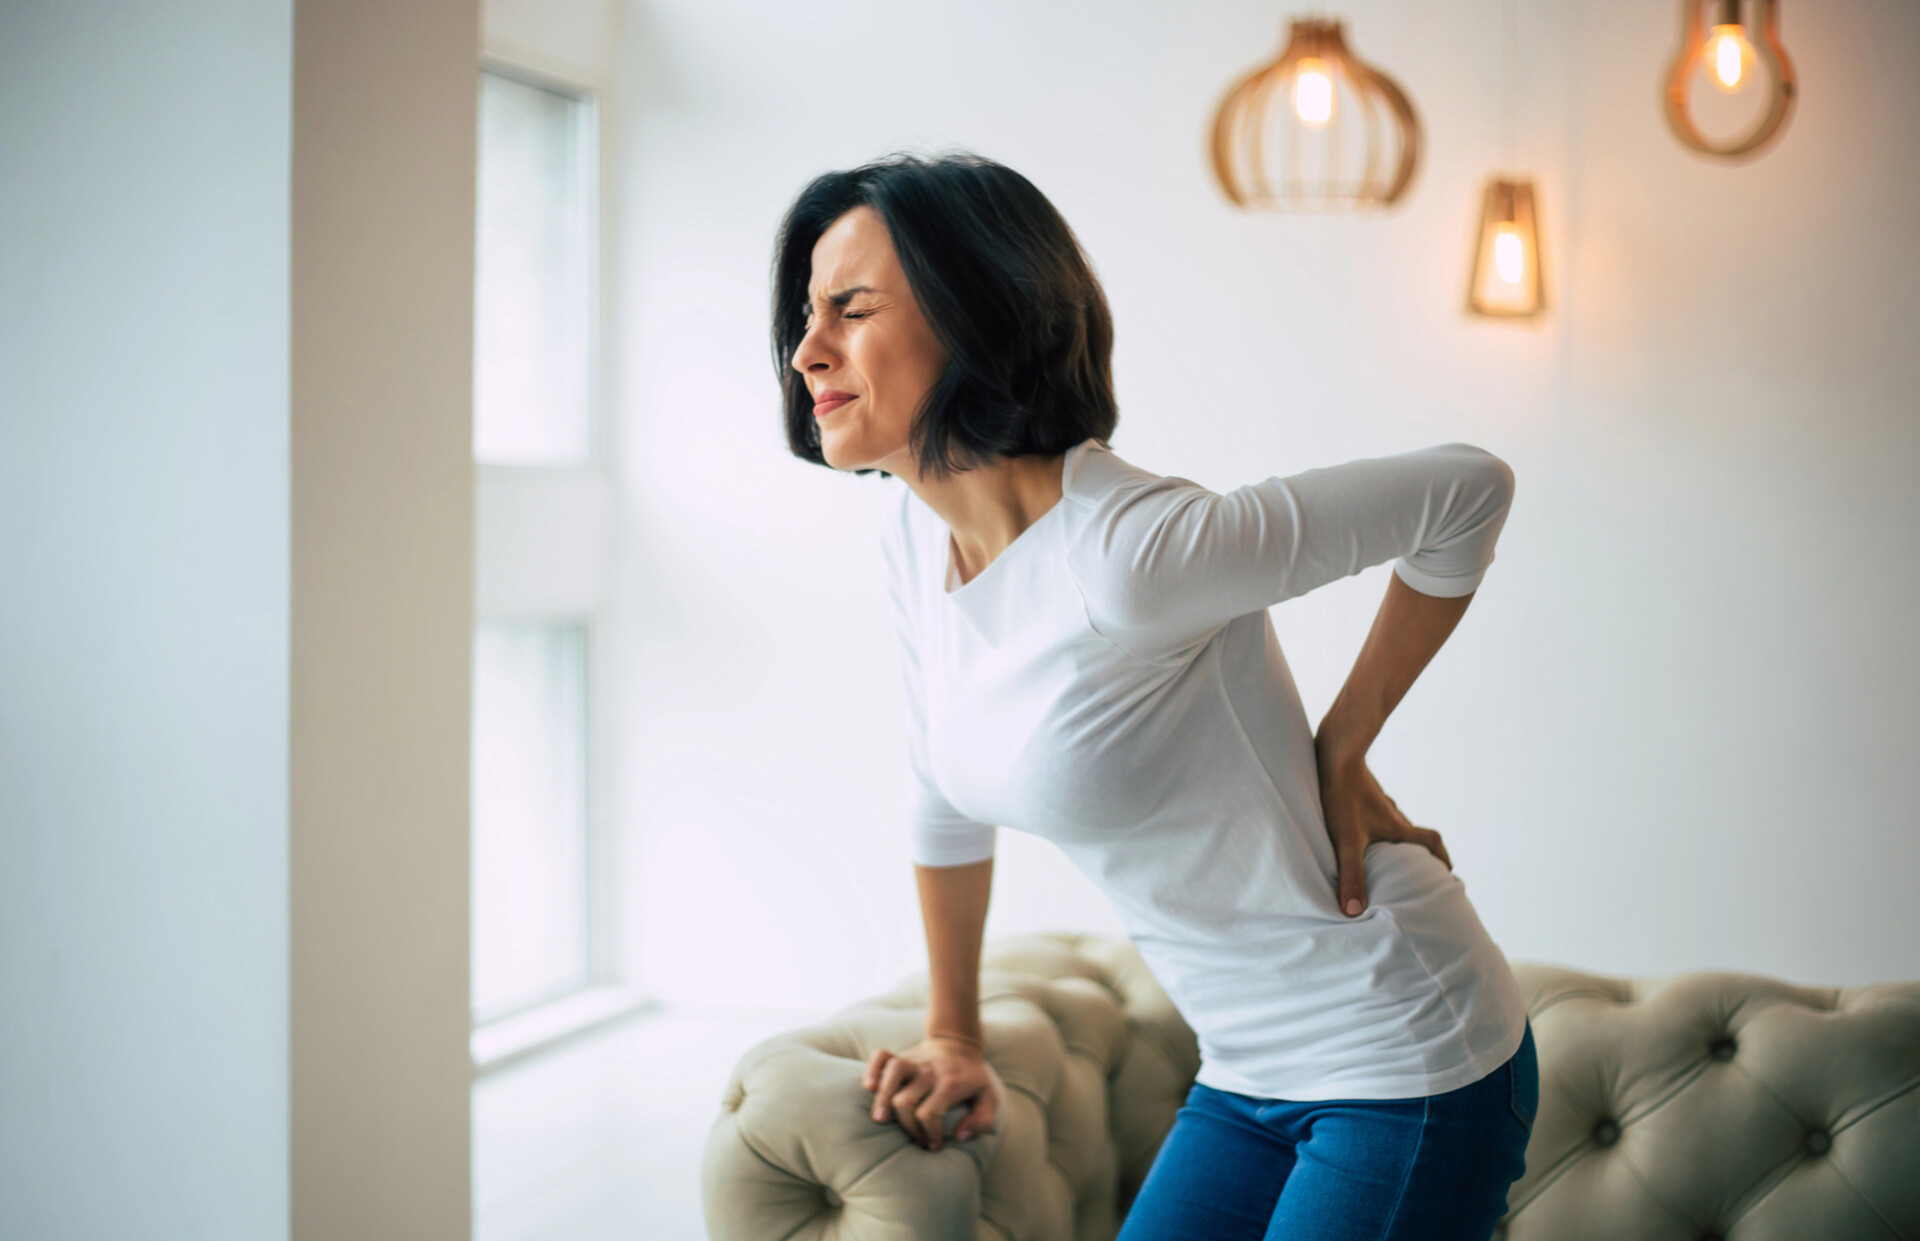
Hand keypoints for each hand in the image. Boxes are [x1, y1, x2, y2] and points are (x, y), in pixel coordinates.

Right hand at [862, 1035, 998, 1151]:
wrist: (959, 1045)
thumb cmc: (972, 1078)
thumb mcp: (989, 1098)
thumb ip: (981, 1120)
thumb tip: (959, 1136)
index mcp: (951, 1084)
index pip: (930, 1114)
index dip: (929, 1134)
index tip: (933, 1145)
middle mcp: (930, 1071)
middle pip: (907, 1101)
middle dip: (908, 1127)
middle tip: (916, 1139)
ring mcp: (914, 1061)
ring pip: (893, 1074)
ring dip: (883, 1098)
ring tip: (880, 1120)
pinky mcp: (901, 1054)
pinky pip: (881, 1056)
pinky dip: (872, 1069)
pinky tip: (869, 1086)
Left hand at [1313, 741, 1450, 917]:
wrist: (1335, 750)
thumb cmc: (1343, 793)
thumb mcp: (1347, 839)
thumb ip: (1352, 875)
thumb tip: (1354, 912)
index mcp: (1398, 827)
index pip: (1432, 843)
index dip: (1441, 859)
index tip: (1447, 873)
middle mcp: (1392, 814)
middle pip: (1415, 836)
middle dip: (1418, 855)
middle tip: (1416, 872)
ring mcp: (1377, 802)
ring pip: (1394, 825)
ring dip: (1395, 841)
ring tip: (1384, 858)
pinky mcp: (1360, 791)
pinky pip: (1374, 813)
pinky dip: (1374, 826)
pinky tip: (1356, 830)